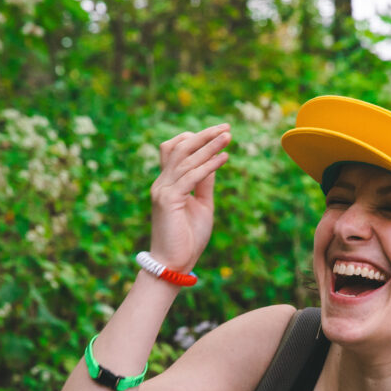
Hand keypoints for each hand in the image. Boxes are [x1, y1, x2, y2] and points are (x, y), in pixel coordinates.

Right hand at [149, 124, 230, 271]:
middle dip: (204, 135)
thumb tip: (214, 161)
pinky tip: (224, 158)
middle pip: (180, 148)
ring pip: (186, 159)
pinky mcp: (168, 200)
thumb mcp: (202, 205)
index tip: (220, 133)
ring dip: (209, 146)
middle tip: (226, 126)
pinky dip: (208, 166)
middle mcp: (162, 183)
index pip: (176, 150)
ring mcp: (162, 190)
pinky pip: (190, 177)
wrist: (174, 264)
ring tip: (228, 137)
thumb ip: (205, 183)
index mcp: (168, 183)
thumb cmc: (188, 238)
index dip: (196, 139)